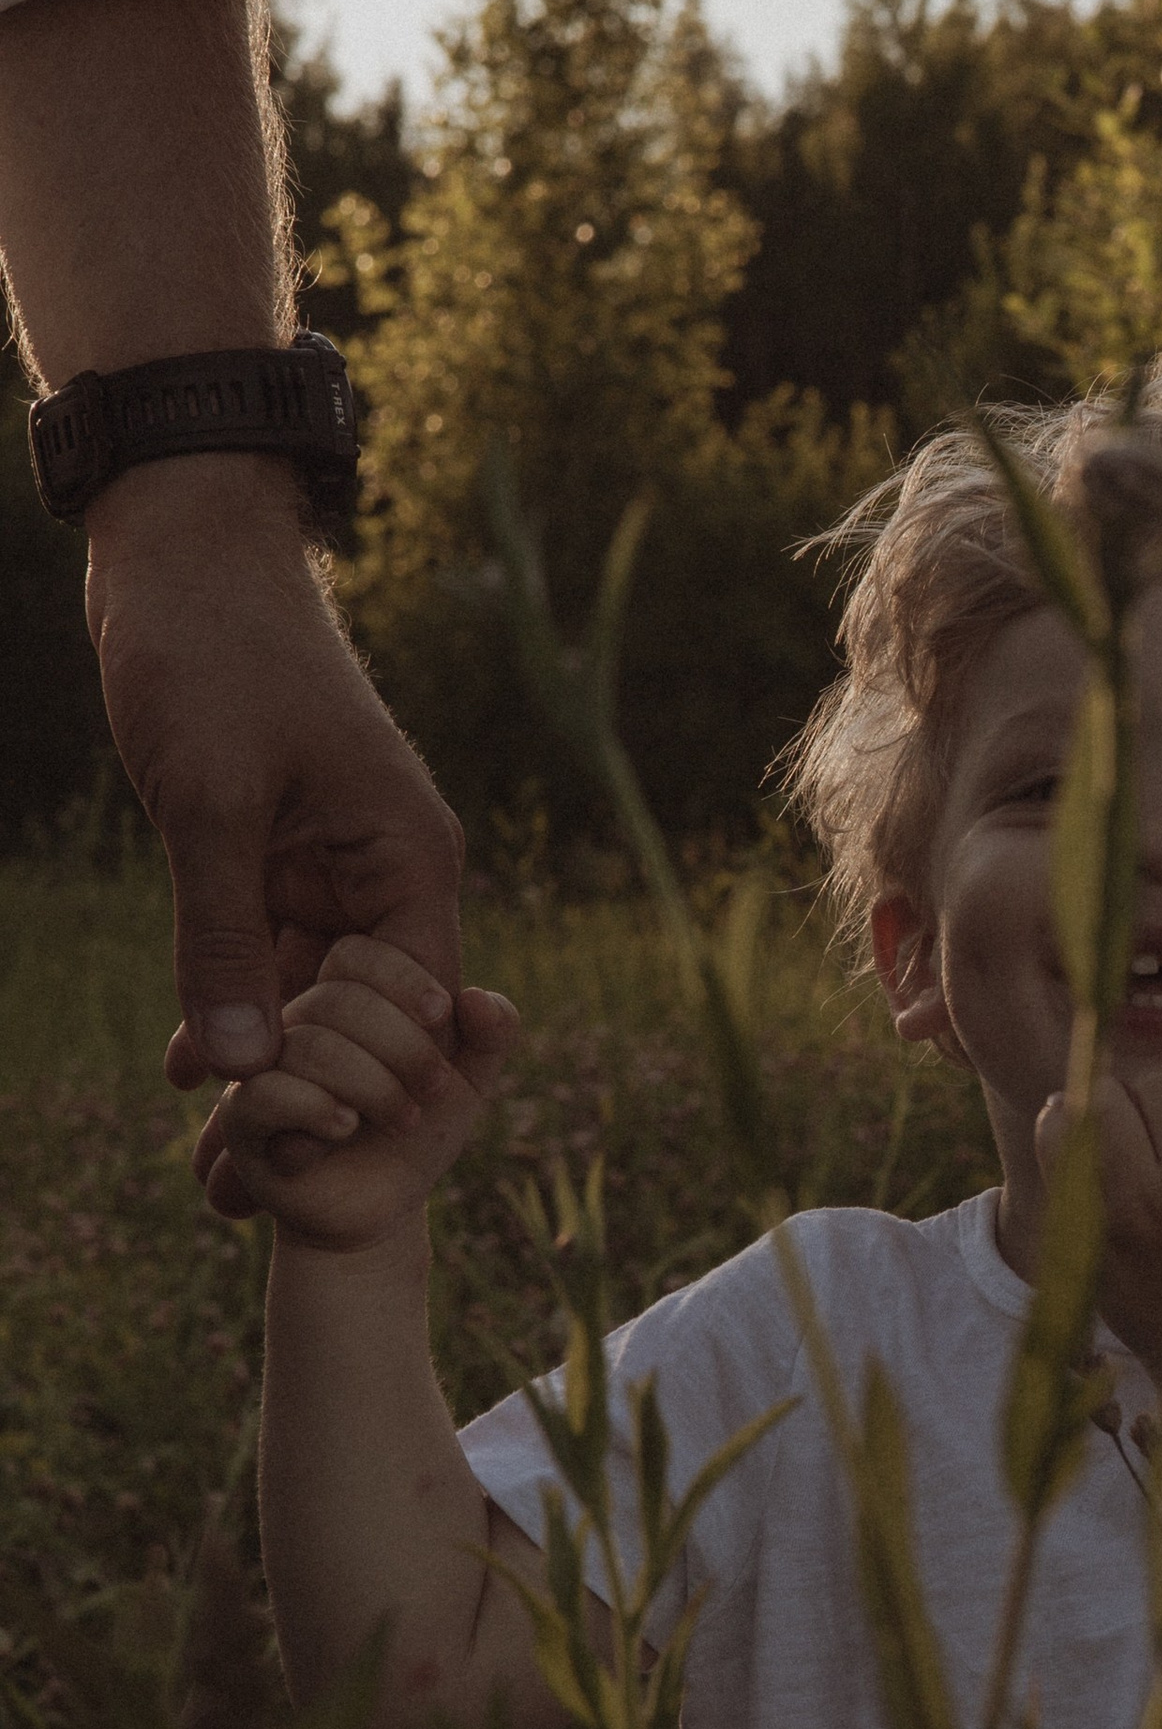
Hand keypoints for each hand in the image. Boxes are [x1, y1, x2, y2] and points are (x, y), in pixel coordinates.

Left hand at [83, 460, 465, 1164]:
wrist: (179, 548)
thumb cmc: (211, 655)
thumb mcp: (209, 802)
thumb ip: (218, 934)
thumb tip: (233, 1068)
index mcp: (409, 856)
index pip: (415, 1010)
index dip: (365, 1091)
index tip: (297, 1160)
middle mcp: (384, 868)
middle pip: (361, 1013)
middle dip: (308, 1092)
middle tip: (234, 1181)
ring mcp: (328, 859)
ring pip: (304, 988)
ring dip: (257, 1054)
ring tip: (204, 1149)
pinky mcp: (273, 847)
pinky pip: (262, 947)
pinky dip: (227, 999)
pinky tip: (183, 1063)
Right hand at [203, 936, 516, 1253]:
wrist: (379, 1206)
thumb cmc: (418, 1132)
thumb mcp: (468, 1080)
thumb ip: (491, 1033)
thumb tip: (477, 999)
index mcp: (341, 997)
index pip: (354, 954)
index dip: (404, 980)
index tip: (442, 1020)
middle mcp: (294, 1022)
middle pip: (336, 999)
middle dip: (403, 1046)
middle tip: (433, 1090)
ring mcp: (260, 1066)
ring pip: (309, 1045)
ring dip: (373, 1087)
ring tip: (403, 1120)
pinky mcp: (242, 1117)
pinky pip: (267, 1093)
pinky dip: (319, 1109)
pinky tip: (346, 1128)